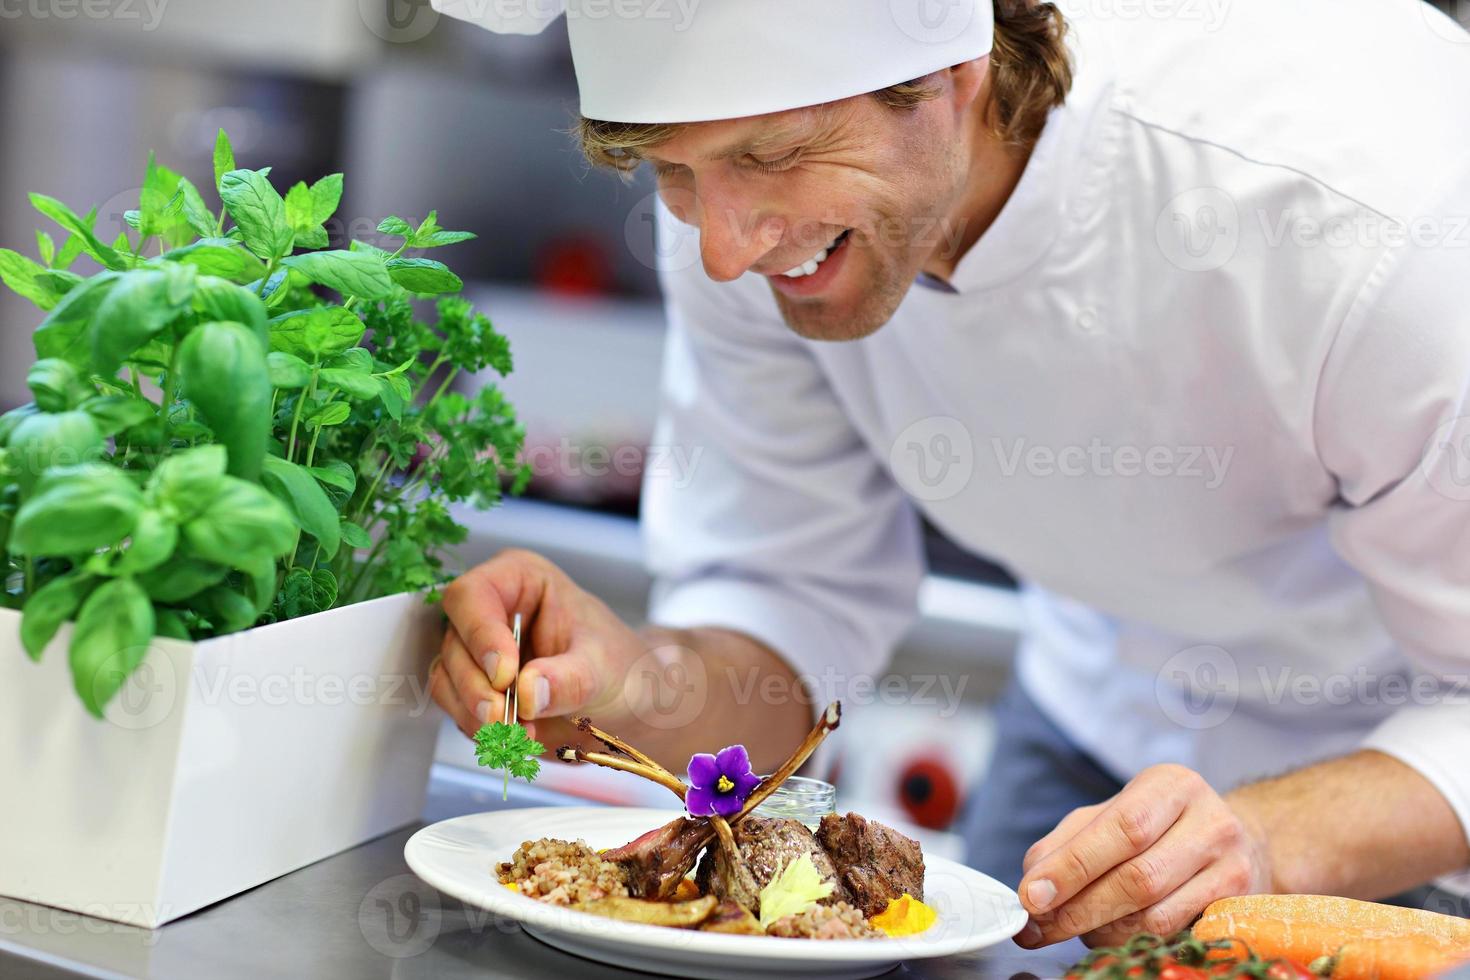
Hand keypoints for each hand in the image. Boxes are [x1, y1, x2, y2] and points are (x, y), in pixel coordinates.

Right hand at [432, 548, 648, 751]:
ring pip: (446, 678)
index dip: (480, 634)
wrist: (625, 706)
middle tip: (506, 717)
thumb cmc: (619, 667)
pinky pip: (456, 708)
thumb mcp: (604, 668)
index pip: (473, 594)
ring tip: (519, 733)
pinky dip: (479, 729)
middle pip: (454, 641)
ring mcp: (478, 650)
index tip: (505, 676)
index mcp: (520, 579)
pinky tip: (515, 737)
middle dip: (476, 686)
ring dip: (475, 713)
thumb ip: (569, 678)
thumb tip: (529, 691)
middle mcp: (491, 609)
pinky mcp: (475, 688)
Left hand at [1015, 764, 1271, 947]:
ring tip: (1071, 927)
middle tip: (1039, 926)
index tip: (1032, 895)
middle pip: (1137, 878)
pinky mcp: (1236, 906)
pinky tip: (1107, 933)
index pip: (1120, 828)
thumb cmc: (1159, 826)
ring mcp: (1230, 866)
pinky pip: (1173, 935)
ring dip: (1101, 929)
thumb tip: (1032, 881)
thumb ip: (1067, 842)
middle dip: (1078, 908)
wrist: (1236, 840)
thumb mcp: (1110, 815)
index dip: (1073, 867)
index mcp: (1169, 785)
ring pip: (1155, 915)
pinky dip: (1129, 940)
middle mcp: (1208, 821)